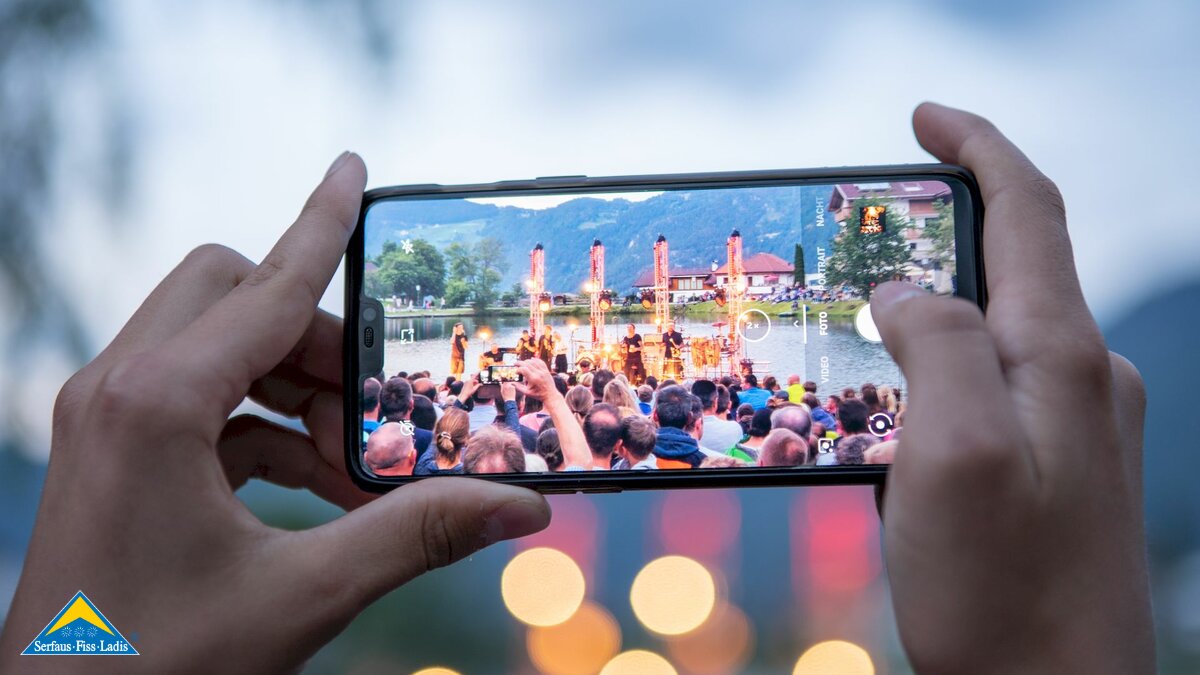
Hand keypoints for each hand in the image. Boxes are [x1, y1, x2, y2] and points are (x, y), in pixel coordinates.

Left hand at [0, 153, 549, 673]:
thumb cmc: (159, 666)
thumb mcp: (302, 596)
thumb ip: (417, 535)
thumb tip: (521, 506)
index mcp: (155, 405)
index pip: (263, 285)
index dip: (319, 224)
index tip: (354, 170)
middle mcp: (118, 391)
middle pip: (232, 298)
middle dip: (317, 338)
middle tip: (379, 402)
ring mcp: (109, 421)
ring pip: (219, 351)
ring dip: (299, 392)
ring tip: (362, 467)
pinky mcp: (116, 452)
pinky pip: (204, 405)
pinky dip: (270, 430)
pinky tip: (324, 490)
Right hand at [515, 358, 557, 403]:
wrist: (550, 395)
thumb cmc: (538, 395)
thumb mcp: (527, 393)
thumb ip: (518, 387)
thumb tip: (511, 383)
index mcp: (533, 379)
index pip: (523, 369)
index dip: (518, 369)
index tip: (516, 372)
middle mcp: (538, 373)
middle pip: (527, 363)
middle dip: (520, 363)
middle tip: (515, 364)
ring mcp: (543, 371)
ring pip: (534, 361)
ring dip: (526, 361)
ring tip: (522, 363)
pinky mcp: (546, 370)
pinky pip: (541, 362)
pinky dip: (535, 360)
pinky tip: (531, 360)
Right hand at [871, 104, 1152, 673]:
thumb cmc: (1005, 594)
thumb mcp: (954, 454)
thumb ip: (936, 345)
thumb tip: (905, 288)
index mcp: (1060, 356)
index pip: (1028, 211)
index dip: (976, 147)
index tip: (922, 117)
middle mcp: (1081, 378)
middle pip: (1012, 265)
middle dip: (942, 228)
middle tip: (862, 231)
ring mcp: (1076, 427)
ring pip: (997, 330)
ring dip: (932, 308)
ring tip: (859, 326)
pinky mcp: (1057, 471)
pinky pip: (995, 387)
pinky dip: (942, 367)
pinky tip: (895, 406)